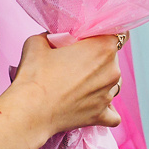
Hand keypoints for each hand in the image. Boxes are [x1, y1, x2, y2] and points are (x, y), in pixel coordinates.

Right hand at [6, 34, 122, 135]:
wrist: (29, 111)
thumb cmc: (34, 76)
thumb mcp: (37, 42)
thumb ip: (51, 36)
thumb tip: (53, 39)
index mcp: (102, 48)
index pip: (118, 34)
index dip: (103, 35)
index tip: (90, 39)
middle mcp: (111, 71)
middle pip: (113, 59)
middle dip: (97, 58)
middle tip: (74, 61)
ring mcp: (108, 95)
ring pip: (112, 83)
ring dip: (99, 81)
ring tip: (76, 84)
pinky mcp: (101, 115)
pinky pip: (112, 113)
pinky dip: (104, 109)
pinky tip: (90, 104)